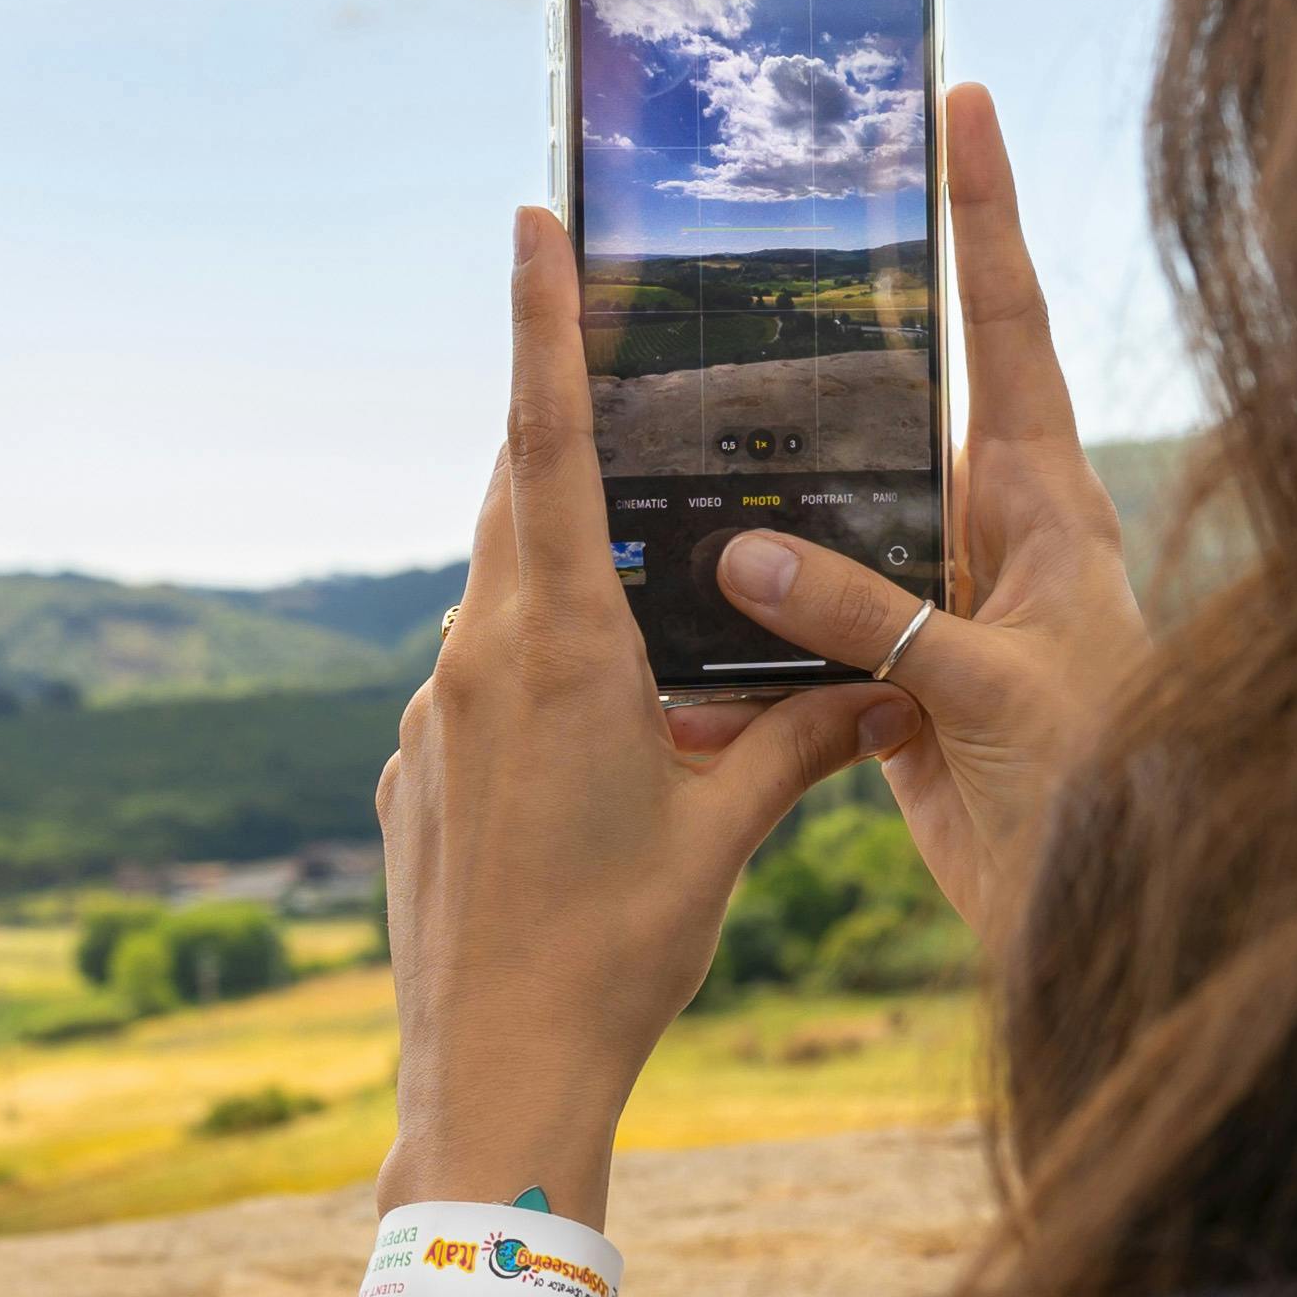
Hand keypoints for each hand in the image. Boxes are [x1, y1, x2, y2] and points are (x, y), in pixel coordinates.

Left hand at [373, 207, 919, 1228]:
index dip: (539, 325)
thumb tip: (884, 686)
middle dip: (571, 450)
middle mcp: (478, 655)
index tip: (530, 223)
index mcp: (560, 644)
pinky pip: (476, 678)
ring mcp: (431, 711)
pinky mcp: (413, 765)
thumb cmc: (614, 951)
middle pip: (519, 504)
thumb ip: (800, 742)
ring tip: (647, 625)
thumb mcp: (727, 836)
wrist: (491, 1072)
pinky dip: (534, 673)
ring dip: (564, 583)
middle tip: (628, 398)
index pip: (543, 442)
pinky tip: (595, 745)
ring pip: (498, 594)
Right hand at [713, 82, 1148, 952]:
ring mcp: (937, 604)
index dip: (986, 214)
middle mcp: (987, 533)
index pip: (1008, 325)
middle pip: (901, 398)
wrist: (1108, 918)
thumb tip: (739, 550)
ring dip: (764, 482)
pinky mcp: (892, 681)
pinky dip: (744, 616)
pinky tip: (677, 596)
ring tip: (676, 401)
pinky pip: (803, 622)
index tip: (963, 102)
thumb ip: (871, 616)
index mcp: (1041, 502)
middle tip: (771, 223)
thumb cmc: (1105, 787)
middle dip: (834, 321)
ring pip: (833, 511)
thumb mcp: (993, 691)